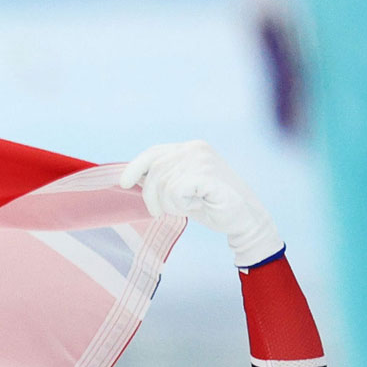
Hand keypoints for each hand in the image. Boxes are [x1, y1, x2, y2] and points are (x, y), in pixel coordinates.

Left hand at [123, 139, 282, 266]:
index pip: (153, 152)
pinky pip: (175, 191)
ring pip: (163, 185)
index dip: (135, 168)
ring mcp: (202, 159)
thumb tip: (131, 177)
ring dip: (170, 204)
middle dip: (152, 197)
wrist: (242, 218)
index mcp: (189, 148)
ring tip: (189, 205)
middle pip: (154, 172)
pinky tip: (198, 204)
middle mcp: (195, 149)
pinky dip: (181, 204)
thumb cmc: (210, 204)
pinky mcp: (206, 174)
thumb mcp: (180, 188)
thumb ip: (162, 178)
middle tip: (165, 211)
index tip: (123, 183)